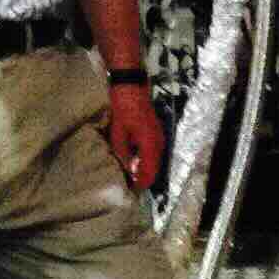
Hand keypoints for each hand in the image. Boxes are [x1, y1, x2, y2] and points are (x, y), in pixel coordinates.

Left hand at [104, 80, 165, 194]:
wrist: (131, 85)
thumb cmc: (123, 107)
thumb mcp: (118, 132)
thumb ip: (123, 154)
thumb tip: (125, 171)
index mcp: (151, 144)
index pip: (149, 173)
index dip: (141, 185)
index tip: (130, 193)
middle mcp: (159, 143)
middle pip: (155, 169)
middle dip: (143, 179)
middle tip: (129, 187)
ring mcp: (160, 136)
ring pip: (155, 161)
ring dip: (145, 169)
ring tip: (130, 176)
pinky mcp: (156, 132)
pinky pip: (153, 152)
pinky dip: (145, 160)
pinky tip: (134, 161)